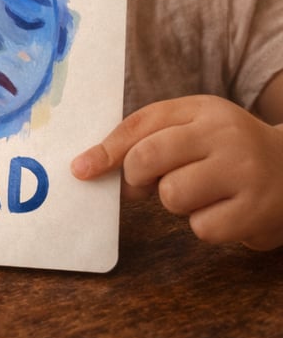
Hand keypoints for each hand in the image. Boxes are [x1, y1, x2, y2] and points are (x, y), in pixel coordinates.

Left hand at [71, 95, 282, 249]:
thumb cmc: (229, 148)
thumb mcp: (194, 125)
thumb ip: (147, 136)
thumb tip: (92, 167)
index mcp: (202, 109)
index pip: (141, 124)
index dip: (106, 150)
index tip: (80, 169)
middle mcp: (223, 135)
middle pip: (147, 159)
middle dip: (137, 178)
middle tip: (149, 184)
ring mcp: (243, 172)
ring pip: (172, 196)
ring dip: (177, 202)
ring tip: (202, 192)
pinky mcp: (256, 211)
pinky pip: (202, 228)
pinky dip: (205, 225)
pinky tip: (225, 210)